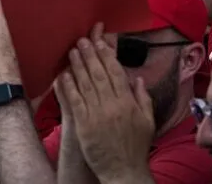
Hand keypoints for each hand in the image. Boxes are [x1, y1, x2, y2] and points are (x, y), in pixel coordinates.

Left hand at [56, 27, 154, 179]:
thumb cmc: (136, 148)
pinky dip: (69, 86)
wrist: (124, 171)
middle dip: (90, 54)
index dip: (107, 55)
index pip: (116, 72)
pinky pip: (75, 101)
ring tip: (73, 51)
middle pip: (99, 74)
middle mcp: (112, 105)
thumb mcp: (148, 121)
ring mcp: (97, 114)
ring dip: (78, 65)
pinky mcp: (84, 125)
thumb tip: (138, 78)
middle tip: (82, 40)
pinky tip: (64, 75)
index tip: (101, 42)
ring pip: (86, 84)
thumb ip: (143, 98)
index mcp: (128, 102)